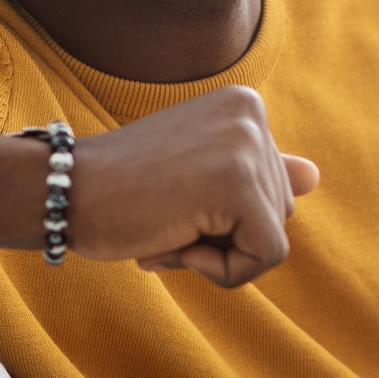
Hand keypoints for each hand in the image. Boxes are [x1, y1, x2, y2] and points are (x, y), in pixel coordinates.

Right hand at [0, 85, 316, 286]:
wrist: (63, 192)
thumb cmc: (122, 190)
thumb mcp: (196, 173)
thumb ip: (253, 172)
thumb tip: (314, 175)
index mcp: (245, 106)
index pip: (273, 188)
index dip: (225, 216)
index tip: (171, 198)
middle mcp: (253, 115)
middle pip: (280, 211)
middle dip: (224, 235)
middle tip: (163, 215)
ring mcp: (247, 147)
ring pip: (272, 238)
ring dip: (217, 254)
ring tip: (165, 224)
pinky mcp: (240, 186)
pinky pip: (265, 257)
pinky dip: (222, 272)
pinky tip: (174, 242)